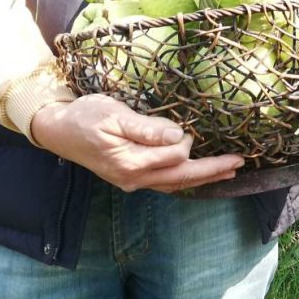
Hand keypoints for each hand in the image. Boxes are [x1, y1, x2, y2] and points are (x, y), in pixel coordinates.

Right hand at [31, 93, 244, 192]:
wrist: (57, 129)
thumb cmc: (85, 117)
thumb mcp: (115, 115)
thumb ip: (147, 129)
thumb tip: (180, 137)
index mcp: (131, 163)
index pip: (174, 157)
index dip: (187, 142)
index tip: (191, 127)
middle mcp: (133, 178)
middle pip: (181, 178)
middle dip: (212, 170)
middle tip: (240, 162)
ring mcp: (131, 181)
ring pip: (175, 183)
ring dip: (203, 177)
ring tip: (229, 171)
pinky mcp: (130, 177)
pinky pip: (164, 183)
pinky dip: (185, 179)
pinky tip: (197, 174)